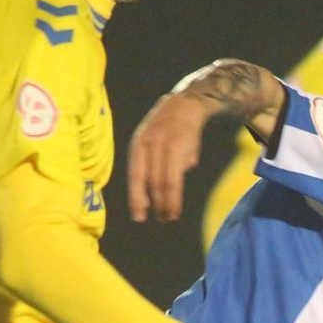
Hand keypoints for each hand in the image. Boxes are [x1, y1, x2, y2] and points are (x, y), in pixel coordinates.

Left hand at [128, 91, 216, 224]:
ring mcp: (165, 146)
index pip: (135, 176)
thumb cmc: (168, 127)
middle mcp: (149, 145)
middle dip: (154, 204)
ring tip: (168, 217)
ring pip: (163, 184)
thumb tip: (155, 193)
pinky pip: (175, 179)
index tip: (138, 216)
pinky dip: (175, 197)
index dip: (136, 198)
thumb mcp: (152, 142)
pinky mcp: (180, 148)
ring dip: (166, 204)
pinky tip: (176, 206)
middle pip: (150, 182)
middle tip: (160, 219)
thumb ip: (152, 165)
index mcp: (138, 145)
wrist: (187, 103)